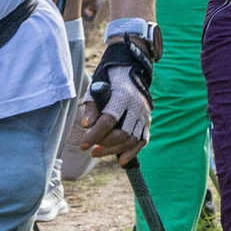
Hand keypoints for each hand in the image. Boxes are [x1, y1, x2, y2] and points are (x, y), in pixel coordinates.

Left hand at [80, 47, 152, 163]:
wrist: (131, 69)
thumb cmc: (109, 79)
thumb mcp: (96, 87)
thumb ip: (92, 107)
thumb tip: (87, 126)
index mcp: (122, 96)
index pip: (108, 120)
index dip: (95, 134)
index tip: (83, 144)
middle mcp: (136, 106)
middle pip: (122, 133)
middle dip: (104, 144)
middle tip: (91, 149)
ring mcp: (144, 115)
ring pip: (132, 139)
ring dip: (114, 150)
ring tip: (98, 152)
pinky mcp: (147, 121)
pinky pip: (142, 140)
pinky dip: (132, 152)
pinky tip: (121, 160)